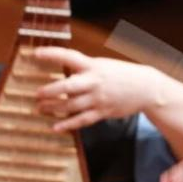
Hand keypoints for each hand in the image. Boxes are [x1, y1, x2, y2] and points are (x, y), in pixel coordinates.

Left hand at [31, 46, 163, 131]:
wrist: (146, 88)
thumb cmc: (122, 75)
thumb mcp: (104, 66)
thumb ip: (85, 72)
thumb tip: (64, 79)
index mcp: (94, 66)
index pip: (70, 57)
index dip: (52, 54)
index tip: (36, 54)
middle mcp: (94, 82)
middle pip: (67, 86)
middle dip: (49, 91)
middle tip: (37, 94)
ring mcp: (98, 98)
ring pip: (71, 105)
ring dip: (53, 108)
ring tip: (40, 109)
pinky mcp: (103, 112)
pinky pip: (82, 120)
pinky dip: (68, 124)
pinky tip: (56, 127)